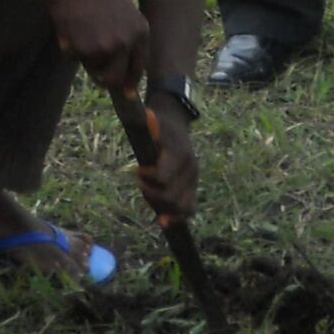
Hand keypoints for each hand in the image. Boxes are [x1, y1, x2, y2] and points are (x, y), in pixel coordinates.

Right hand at [47, 0, 149, 89]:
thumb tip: (126, 64)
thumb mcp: (124, 10)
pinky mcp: (86, 50)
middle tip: (97, 76)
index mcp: (141, 31)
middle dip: (106, 80)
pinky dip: (70, 49)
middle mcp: (127, 42)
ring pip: (93, 69)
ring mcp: (107, 47)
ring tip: (80, 33)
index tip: (128, 92)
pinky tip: (70, 28)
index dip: (132, 80)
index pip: (140, 65)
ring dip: (85, 59)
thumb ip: (128, 35)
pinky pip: (75, 58)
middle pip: (117, 78)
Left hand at [137, 95, 200, 222]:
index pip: (163, 179)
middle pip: (171, 197)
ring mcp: (194, 180)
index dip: (147, 179)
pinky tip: (163, 218)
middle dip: (152, 194)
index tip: (139, 171)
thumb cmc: (160, 125)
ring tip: (150, 194)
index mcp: (180, 154)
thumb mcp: (153, 122)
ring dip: (162, 206)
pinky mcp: (193, 188)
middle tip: (141, 183)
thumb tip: (148, 115)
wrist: (176, 124)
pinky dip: (176, 216)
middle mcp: (190, 169)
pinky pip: (189, 210)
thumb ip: (150, 124)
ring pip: (181, 208)